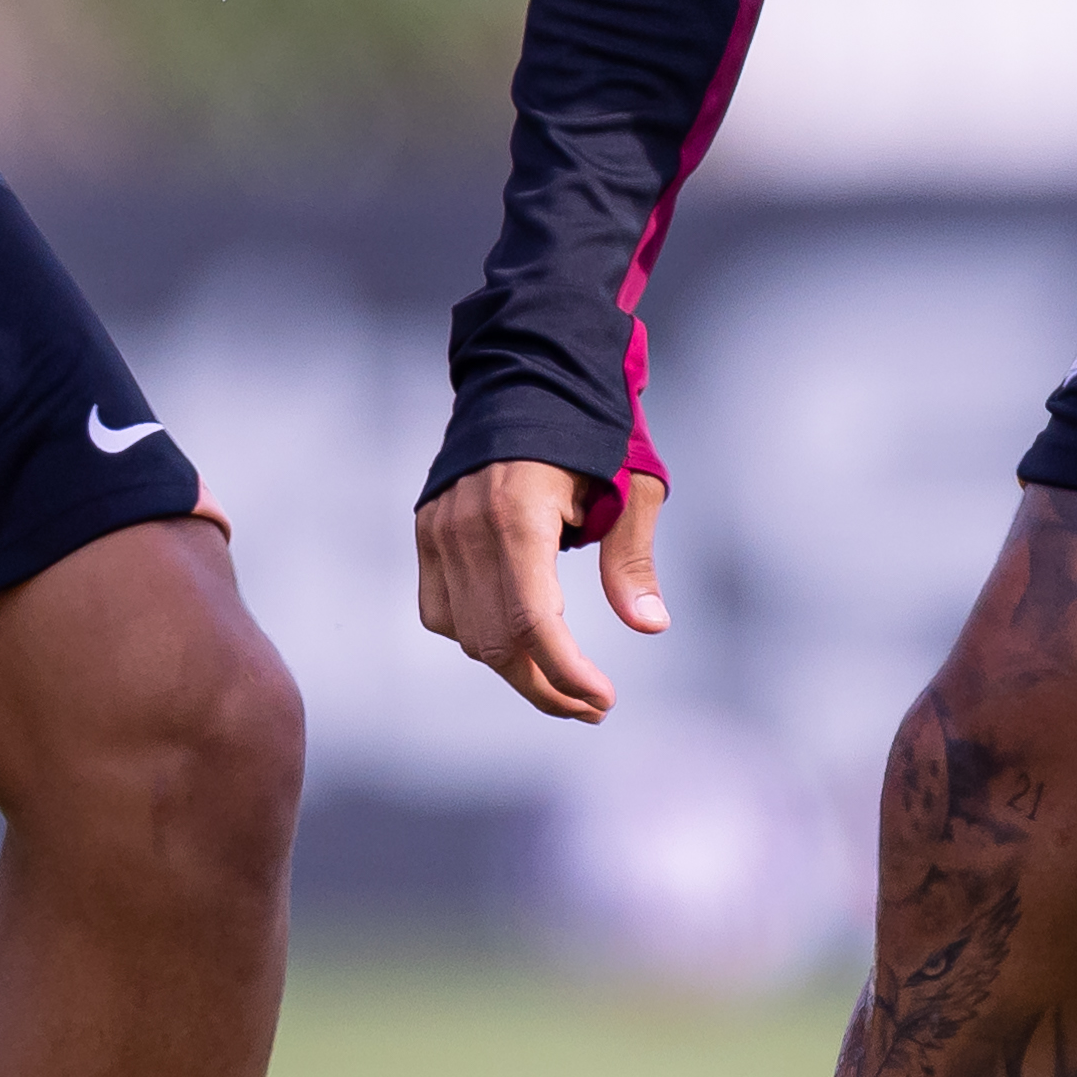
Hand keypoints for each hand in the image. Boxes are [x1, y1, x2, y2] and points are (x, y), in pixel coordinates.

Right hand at [413, 453, 665, 725]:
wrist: (526, 369)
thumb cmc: (589, 428)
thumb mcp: (630, 486)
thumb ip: (631, 559)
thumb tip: (650, 625)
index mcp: (519, 512)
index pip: (534, 622)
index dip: (568, 675)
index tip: (604, 701)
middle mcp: (467, 526)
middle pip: (497, 642)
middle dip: (548, 687)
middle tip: (593, 707)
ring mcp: (439, 529)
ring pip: (466, 635)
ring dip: (515, 669)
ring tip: (563, 680)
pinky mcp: (426, 530)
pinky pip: (440, 611)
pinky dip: (475, 635)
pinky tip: (515, 637)